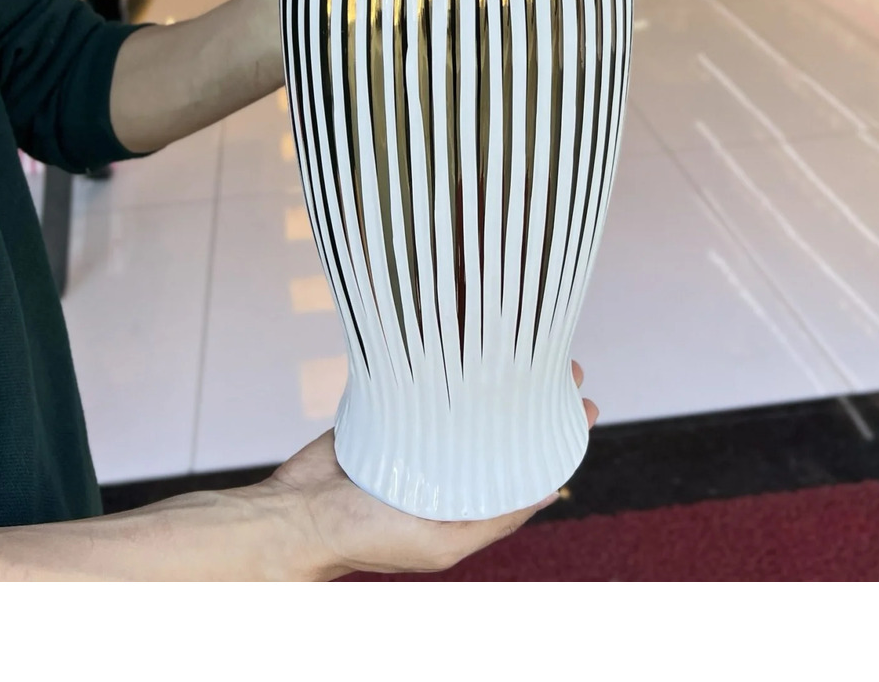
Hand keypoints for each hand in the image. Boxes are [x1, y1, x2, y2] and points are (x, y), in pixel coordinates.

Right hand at [262, 361, 598, 578]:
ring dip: (496, 371)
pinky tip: (464, 337)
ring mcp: (419, 438)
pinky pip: (425, 384)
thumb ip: (493, 518)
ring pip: (468, 399)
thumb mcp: (440, 541)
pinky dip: (444, 362)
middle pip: (501, 424)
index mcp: (465, 503)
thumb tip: (552, 491)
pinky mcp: (390, 412)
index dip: (555, 434)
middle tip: (563, 360)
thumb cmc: (366, 538)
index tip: (581, 402)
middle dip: (534, 392)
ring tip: (527, 340)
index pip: (523, 464)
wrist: (296, 514)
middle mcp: (448, 468)